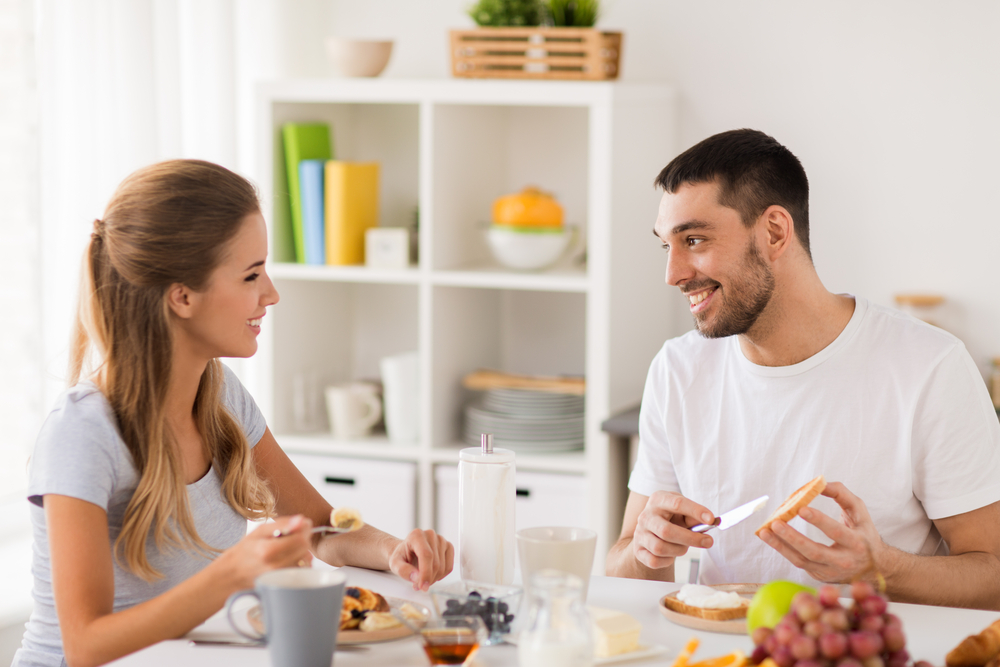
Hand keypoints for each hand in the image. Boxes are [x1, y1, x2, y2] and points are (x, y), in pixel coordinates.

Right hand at [220, 515, 313, 588]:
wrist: (232, 575)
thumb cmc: (245, 551)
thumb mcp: (259, 531)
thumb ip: (282, 524)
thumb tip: (301, 520)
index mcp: (267, 550)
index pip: (300, 539)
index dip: (305, 529)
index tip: (302, 525)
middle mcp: (275, 566)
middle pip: (305, 549)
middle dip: (303, 539)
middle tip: (293, 535)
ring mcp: (279, 578)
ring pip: (305, 561)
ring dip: (302, 551)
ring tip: (289, 548)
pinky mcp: (282, 584)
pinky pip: (301, 570)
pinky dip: (299, 562)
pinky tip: (289, 559)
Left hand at [388, 529, 453, 591]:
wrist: (407, 551)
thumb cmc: (401, 556)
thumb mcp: (394, 564)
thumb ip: (403, 570)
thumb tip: (416, 577)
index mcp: (416, 535)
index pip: (426, 555)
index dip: (426, 573)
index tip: (422, 586)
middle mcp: (431, 535)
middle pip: (435, 563)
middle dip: (427, 579)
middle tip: (418, 585)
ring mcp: (441, 540)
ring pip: (443, 567)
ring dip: (433, 579)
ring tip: (422, 579)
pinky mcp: (448, 547)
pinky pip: (449, 567)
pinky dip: (440, 576)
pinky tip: (431, 575)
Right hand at [631, 491, 715, 569]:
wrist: (650, 531)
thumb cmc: (670, 519)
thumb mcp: (682, 512)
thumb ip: (694, 516)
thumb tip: (709, 522)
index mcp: (658, 500)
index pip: (676, 503)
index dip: (695, 511)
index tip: (711, 519)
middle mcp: (645, 516)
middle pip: (666, 531)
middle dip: (691, 538)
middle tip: (708, 541)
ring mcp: (639, 533)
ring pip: (660, 548)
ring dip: (679, 550)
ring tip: (684, 547)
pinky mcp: (638, 550)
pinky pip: (654, 561)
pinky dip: (667, 561)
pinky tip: (671, 554)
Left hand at [757, 481, 884, 582]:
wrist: (874, 568)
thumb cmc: (864, 535)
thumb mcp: (860, 513)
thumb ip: (842, 494)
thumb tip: (820, 483)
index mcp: (857, 543)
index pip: (836, 532)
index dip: (818, 521)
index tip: (801, 508)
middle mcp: (843, 561)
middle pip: (814, 551)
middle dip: (793, 538)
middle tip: (775, 523)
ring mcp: (829, 571)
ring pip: (801, 560)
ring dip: (780, 546)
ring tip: (764, 531)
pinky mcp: (819, 575)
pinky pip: (798, 562)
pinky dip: (783, 550)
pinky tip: (770, 538)